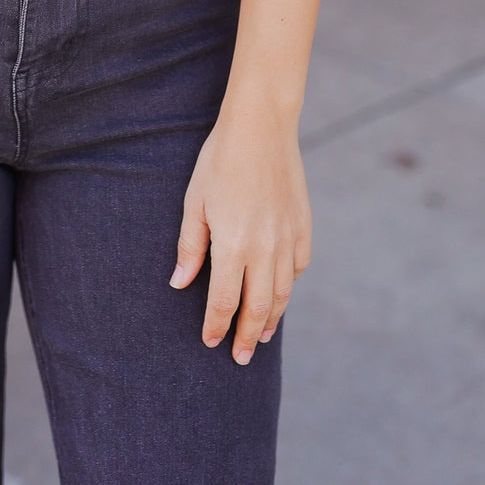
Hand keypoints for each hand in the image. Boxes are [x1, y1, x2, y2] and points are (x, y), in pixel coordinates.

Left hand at [169, 105, 311, 363]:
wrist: (262, 127)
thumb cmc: (220, 161)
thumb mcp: (194, 202)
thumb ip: (190, 247)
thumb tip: (180, 284)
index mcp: (233, 244)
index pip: (224, 301)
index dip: (217, 325)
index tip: (210, 342)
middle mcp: (265, 248)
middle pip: (257, 307)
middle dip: (247, 336)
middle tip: (241, 357)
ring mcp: (288, 238)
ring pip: (282, 293)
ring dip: (271, 318)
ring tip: (262, 335)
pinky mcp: (304, 226)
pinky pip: (298, 267)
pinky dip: (288, 286)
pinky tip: (279, 293)